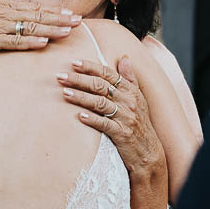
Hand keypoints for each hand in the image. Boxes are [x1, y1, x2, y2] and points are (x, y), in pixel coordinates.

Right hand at [0, 0, 79, 52]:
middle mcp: (5, 13)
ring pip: (30, 28)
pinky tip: (43, 43)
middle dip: (60, 19)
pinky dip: (29, 42)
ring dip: (51, 29)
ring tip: (68, 32)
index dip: (55, 11)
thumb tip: (26, 2)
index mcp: (4, 5)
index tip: (71, 13)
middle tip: (79, 22)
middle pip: (38, 16)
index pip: (36, 7)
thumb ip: (8, 4)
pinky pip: (14, 41)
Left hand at [60, 55, 166, 181]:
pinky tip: (79, 116)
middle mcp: (128, 101)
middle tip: (61, 76)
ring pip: (100, 103)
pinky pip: (104, 124)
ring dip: (81, 97)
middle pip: (101, 86)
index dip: (91, 67)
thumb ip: (130, 78)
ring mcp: (125, 117)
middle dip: (79, 79)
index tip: (74, 62)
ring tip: (65, 93)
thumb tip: (124, 58)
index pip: (109, 74)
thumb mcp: (139, 98)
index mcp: (131, 91)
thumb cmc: (140, 123)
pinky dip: (92, 119)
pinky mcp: (121, 133)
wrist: (148, 150)